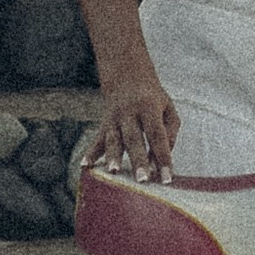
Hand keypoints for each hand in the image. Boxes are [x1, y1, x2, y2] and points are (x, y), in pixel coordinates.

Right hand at [82, 62, 179, 183]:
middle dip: (138, 160)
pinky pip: (97, 140)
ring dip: (113, 157)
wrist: (127, 75)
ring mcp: (115, 118)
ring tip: (113, 172)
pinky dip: (90, 153)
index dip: (163, 157)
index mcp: (149, 107)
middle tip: (143, 180)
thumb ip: (169, 134)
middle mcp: (130, 112)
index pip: (157, 135)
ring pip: (113, 139)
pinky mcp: (104, 124)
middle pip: (134, 138)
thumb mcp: (168, 109)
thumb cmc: (153, 98)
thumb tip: (160, 161)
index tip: (167, 178)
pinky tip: (85, 165)